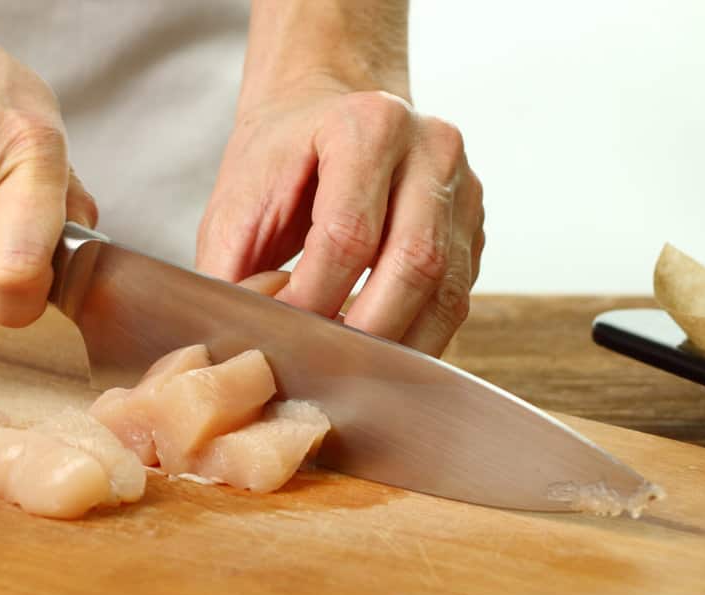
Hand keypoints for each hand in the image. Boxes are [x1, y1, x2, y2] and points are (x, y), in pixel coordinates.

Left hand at [197, 80, 483, 355]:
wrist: (325, 109)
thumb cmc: (279, 159)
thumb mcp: (237, 203)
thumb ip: (232, 270)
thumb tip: (242, 344)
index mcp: (366, 125)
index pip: (348, 233)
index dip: (313, 298)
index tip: (282, 338)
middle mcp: (430, 148)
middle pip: (414, 262)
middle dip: (366, 332)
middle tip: (323, 371)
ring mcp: (463, 188)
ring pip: (447, 290)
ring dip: (400, 347)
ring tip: (352, 376)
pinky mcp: (472, 226)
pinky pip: (456, 299)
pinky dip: (419, 339)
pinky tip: (380, 359)